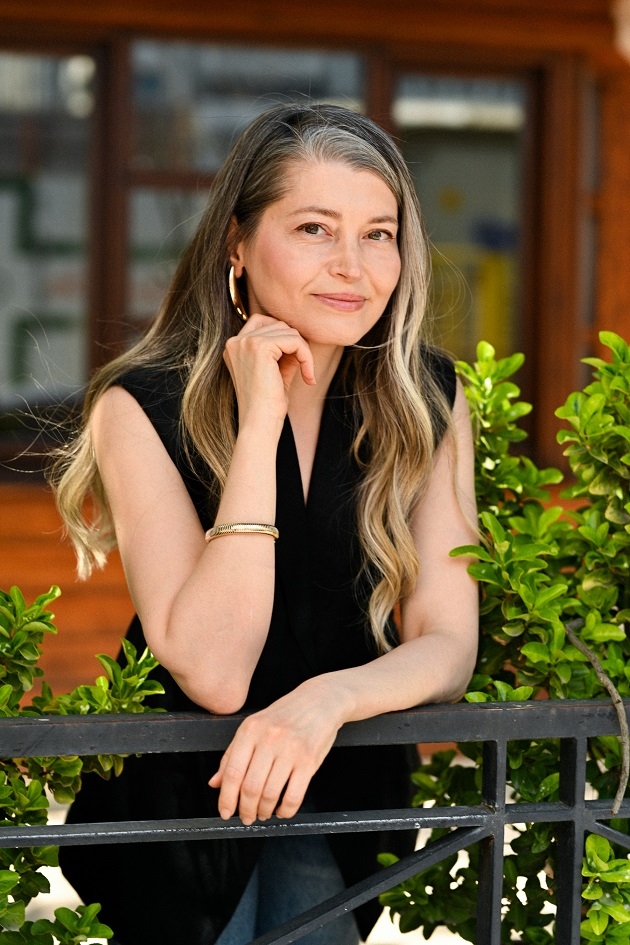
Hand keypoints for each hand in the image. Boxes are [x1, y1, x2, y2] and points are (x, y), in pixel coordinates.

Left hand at [208, 677, 345, 824]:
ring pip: (270, 794)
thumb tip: (215, 783)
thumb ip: (232, 755)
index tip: (225, 812)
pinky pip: (294, 796)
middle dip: (246, 810)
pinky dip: (286, 810)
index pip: (232, 772)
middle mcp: (269, 738)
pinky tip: (282, 810)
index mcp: (250, 730)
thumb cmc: (285, 715)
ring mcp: (290, 749)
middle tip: (246, 817)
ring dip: (264, 811)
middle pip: (250, 787)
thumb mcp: (254, 727)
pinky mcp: (309, 760)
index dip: (226, 798)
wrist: (320, 701)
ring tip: (264, 813)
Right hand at [223, 315, 315, 432]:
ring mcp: (246, 342)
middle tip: (304, 369)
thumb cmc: (267, 405)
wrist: (259, 424)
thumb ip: (283, 353)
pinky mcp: (260, 346)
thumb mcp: (275, 373)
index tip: (295, 362)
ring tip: (306, 375)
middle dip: (295, 344)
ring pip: (288, 331)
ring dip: (304, 352)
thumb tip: (299, 337)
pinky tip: (308, 377)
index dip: (284, 338)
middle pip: (277, 324)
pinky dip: (307, 357)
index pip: (262, 323)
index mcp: (234, 348)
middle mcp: (235, 342)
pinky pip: (295, 341)